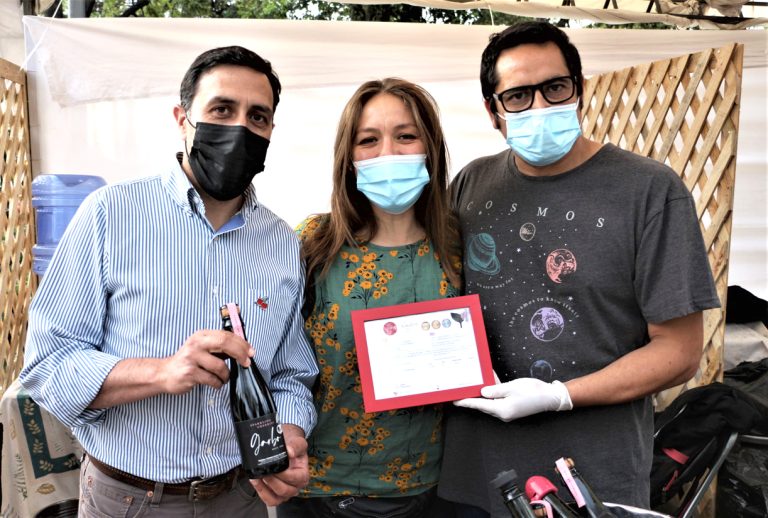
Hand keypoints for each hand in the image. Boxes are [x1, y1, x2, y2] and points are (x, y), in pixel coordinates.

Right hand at [158, 329, 252, 393]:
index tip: (250, 352)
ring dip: (226, 375)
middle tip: (246, 363)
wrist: (165, 373)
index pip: (226, 335)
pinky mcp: (189, 373)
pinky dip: (218, 383)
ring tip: (224, 378)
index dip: (241, 343)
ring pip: (220, 366)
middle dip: (240, 354)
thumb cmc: (189, 361)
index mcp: (201, 335)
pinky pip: (212, 380)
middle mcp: (196, 344)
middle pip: (225, 344)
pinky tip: (216, 383)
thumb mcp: (203, 348)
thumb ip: (220, 347)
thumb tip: (244, 350)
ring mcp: (191, 358)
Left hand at [250, 424, 308, 505]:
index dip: (284, 474)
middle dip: (272, 481)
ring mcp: (285, 494)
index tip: (275, 465)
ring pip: (275, 499)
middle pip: (284, 490)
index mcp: (303, 476)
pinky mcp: (275, 496)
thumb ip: (295, 446)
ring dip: (264, 489)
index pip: (295, 479)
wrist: (287, 449)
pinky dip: (260, 492)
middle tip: (265, 471)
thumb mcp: (298, 443)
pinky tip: (255, 480)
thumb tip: (289, 451)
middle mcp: (296, 487)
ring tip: (258, 476)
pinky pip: (268, 500)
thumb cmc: (293, 447)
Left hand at [454, 378, 572, 421]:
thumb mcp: (512, 387)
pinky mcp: (512, 408)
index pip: (479, 405)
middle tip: (460, 391)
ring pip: (490, 402)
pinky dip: (493, 393)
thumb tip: (482, 392)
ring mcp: (508, 412)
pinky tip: (491, 383)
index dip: (466, 402)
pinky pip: (498, 401)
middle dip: (472, 398)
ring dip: (483, 394)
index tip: (454, 400)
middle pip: (483, 405)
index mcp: (501, 409)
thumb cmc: (533, 391)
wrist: (550, 397)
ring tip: (473, 386)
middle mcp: (503, 414)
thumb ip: (495, 390)